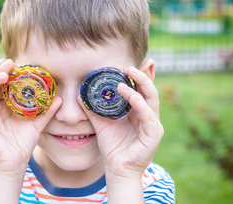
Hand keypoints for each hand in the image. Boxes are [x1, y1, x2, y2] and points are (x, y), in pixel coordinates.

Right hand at [0, 59, 61, 173]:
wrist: (15, 164)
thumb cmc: (22, 143)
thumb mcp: (37, 124)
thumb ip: (47, 111)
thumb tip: (60, 98)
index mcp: (4, 103)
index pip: (2, 82)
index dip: (5, 71)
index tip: (14, 63)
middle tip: (9, 63)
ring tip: (1, 77)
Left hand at [79, 61, 163, 179]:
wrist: (117, 169)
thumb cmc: (112, 146)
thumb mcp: (101, 123)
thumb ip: (92, 109)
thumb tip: (79, 94)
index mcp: (139, 112)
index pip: (141, 90)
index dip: (139, 76)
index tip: (131, 63)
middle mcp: (148, 116)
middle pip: (150, 91)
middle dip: (141, 76)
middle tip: (129, 66)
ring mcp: (153, 125)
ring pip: (151, 100)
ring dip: (140, 86)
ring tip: (127, 75)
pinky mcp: (153, 135)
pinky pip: (148, 117)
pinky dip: (140, 104)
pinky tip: (131, 96)